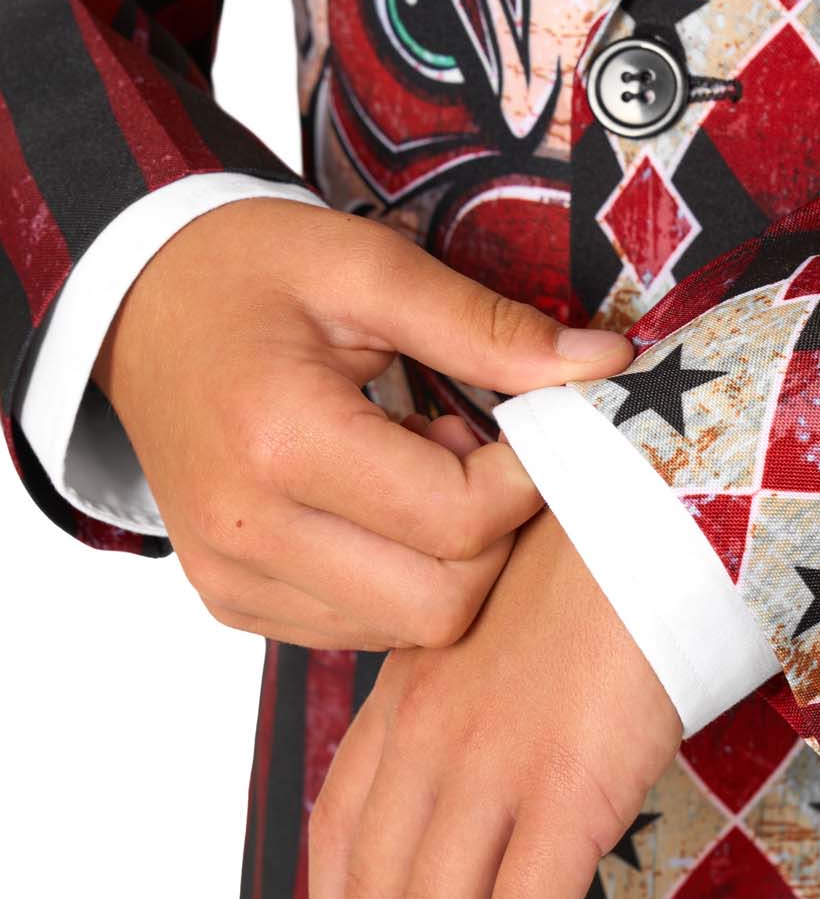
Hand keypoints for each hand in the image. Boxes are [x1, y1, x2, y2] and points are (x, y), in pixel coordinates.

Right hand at [93, 198, 630, 648]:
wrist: (134, 307)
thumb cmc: (248, 273)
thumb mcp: (366, 267)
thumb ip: (486, 326)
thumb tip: (605, 366)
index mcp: (280, 440)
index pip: (459, 519)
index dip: (525, 479)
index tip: (529, 425)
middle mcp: (245, 532)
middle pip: (442, 602)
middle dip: (494, 536)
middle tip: (474, 452)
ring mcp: (231, 578)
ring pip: (407, 630)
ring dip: (447, 562)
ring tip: (416, 468)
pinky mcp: (230, 601)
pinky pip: (358, 631)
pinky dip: (398, 581)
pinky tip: (378, 506)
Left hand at [307, 507, 683, 898]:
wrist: (661, 501)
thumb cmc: (605, 552)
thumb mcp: (511, 615)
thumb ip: (484, 685)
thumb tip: (511, 750)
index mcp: (412, 687)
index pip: (341, 820)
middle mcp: (431, 733)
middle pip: (375, 891)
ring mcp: (493, 763)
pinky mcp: (567, 791)